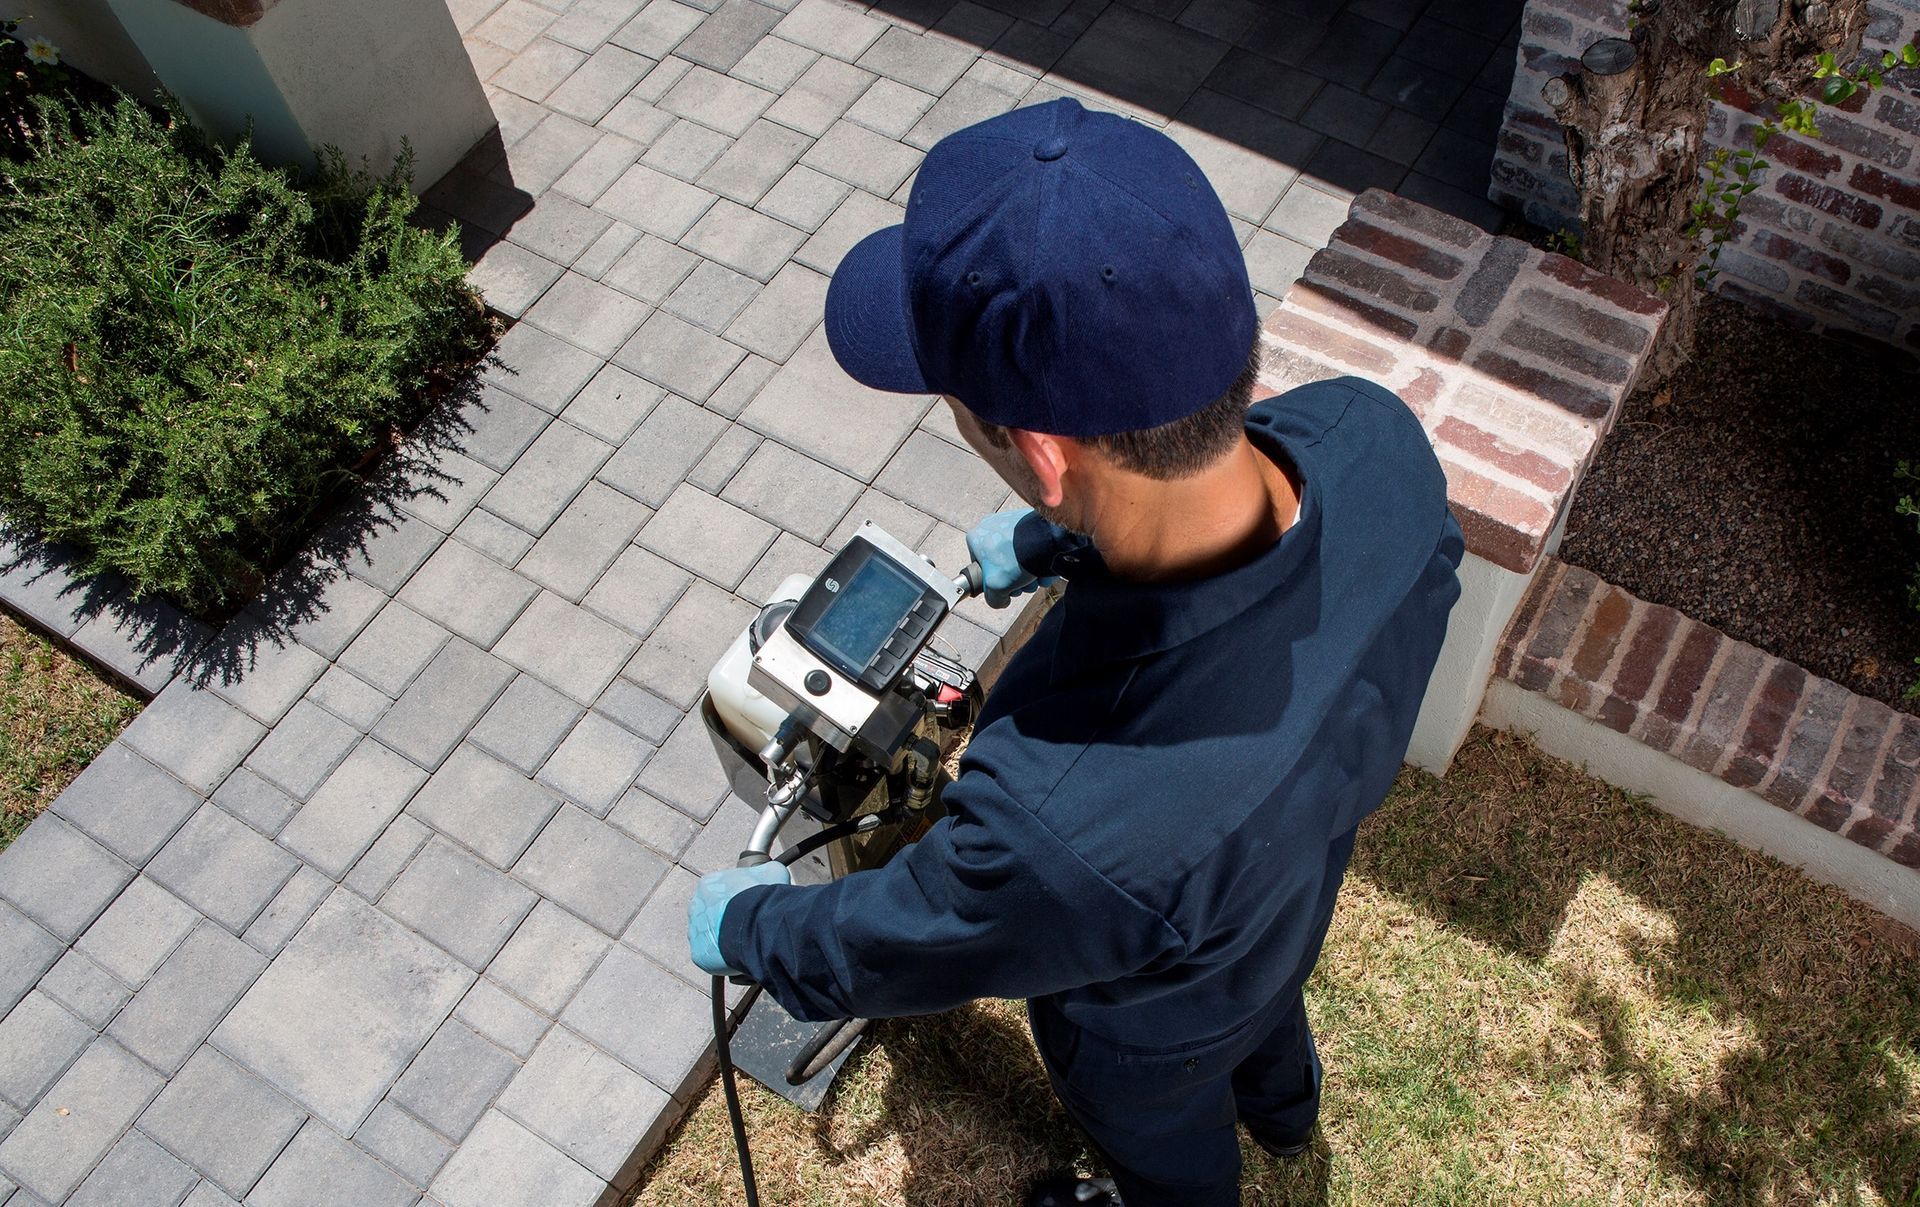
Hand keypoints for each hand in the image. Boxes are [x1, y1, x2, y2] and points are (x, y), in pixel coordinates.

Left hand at [688, 862, 791, 976]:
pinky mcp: (699, 954)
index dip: (736, 898)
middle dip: (726, 919)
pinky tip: (739, 956)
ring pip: (709, 936)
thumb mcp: (772, 873)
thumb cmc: (762, 900)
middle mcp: (696, 906)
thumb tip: (771, 871)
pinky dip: (722, 958)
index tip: (748, 904)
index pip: (720, 891)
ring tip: (744, 942)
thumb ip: (765, 871)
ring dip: (723, 939)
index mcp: (709, 884)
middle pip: (711, 914)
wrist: (758, 927)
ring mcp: (695, 931)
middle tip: (746, 924)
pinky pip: (710, 957)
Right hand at [966, 508, 1054, 608]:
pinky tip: (1047, 569)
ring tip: (1038, 577)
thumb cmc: (1017, 558)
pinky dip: (1041, 561)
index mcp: (977, 538)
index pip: (981, 568)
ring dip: (1030, 574)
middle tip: (1024, 584)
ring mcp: (1013, 522)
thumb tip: (1001, 600)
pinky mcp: (1031, 522)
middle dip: (1016, 580)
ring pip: (1020, 558)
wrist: (1046, 539)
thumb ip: (993, 598)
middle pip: (1003, 564)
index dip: (994, 582)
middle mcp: (992, 526)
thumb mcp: (995, 587)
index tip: (1006, 586)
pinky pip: (1033, 547)